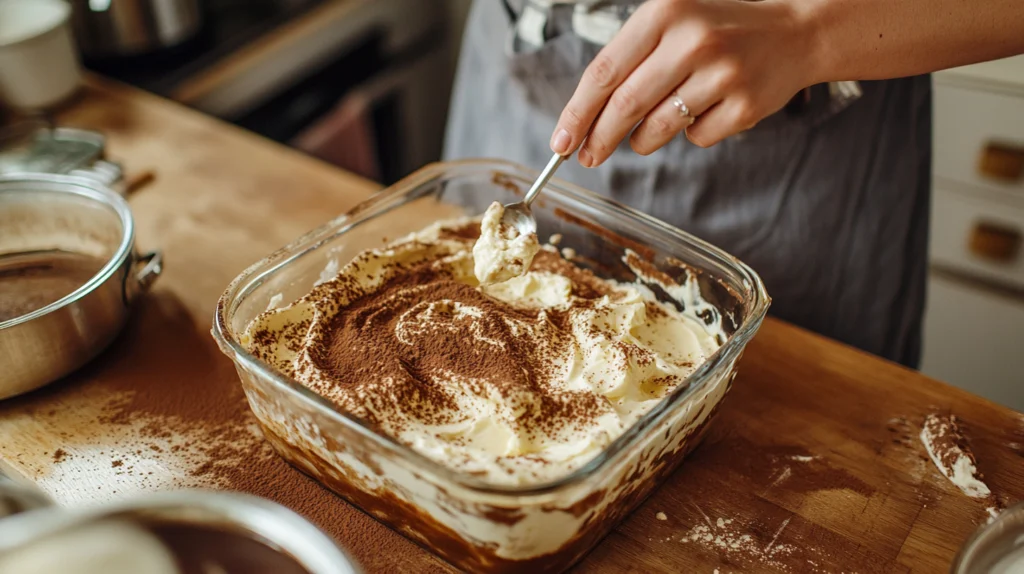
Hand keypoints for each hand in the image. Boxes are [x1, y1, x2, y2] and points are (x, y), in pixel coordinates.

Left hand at [549, 0, 817, 165]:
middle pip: (626, 105)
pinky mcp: (746, 104)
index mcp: (664, 12)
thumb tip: (582, 120)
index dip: (577, 112)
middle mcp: (693, 40)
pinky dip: (690, 134)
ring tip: (647, 131)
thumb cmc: (717, 29)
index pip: (604, 72)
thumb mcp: (670, 23)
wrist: (794, 33)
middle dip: (599, 138)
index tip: (560, 141)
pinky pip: (697, 138)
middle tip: (587, 157)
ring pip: (657, 129)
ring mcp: (723, 73)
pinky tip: (704, 110)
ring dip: (642, 139)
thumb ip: (628, 61)